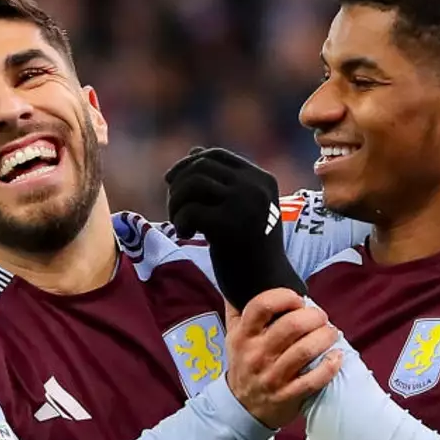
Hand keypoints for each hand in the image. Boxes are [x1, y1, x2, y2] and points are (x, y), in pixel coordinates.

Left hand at [165, 147, 306, 310]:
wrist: (266, 288)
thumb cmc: (250, 251)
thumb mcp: (242, 210)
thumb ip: (222, 182)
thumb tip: (193, 151)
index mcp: (262, 180)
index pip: (216, 156)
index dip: (188, 164)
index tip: (172, 183)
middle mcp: (256, 187)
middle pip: (200, 167)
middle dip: (178, 186)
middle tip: (175, 210)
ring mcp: (244, 205)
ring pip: (192, 185)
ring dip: (176, 204)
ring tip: (181, 224)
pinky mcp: (229, 226)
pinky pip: (190, 211)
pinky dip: (180, 222)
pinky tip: (186, 236)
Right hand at [225, 288, 343, 427]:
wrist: (241, 407)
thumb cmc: (243, 363)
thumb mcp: (233, 334)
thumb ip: (237, 306)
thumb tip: (240, 279)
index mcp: (244, 335)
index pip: (262, 305)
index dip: (285, 296)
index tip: (298, 300)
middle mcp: (257, 354)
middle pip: (292, 325)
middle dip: (315, 316)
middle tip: (321, 318)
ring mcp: (273, 376)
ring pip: (306, 350)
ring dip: (326, 337)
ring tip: (331, 333)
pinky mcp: (288, 395)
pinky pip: (314, 380)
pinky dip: (330, 366)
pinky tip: (337, 357)